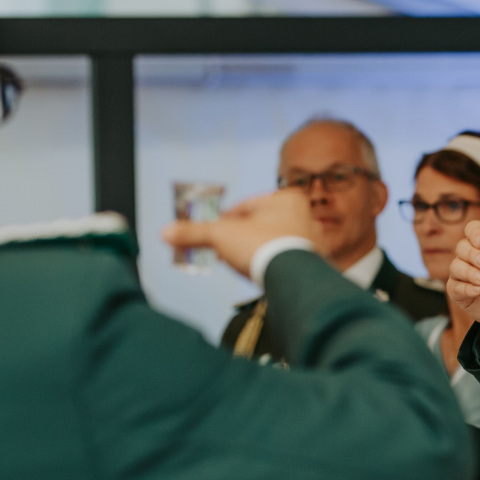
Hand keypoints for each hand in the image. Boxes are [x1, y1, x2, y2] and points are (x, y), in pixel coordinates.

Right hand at [161, 187, 313, 278]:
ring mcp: (312, 240)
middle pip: (260, 225)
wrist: (292, 279)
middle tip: (223, 251)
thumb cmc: (261, 246)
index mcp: (286, 199)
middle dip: (239, 238)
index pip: (245, 207)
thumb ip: (194, 233)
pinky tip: (258, 274)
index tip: (214, 234)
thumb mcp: (220, 235)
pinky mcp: (313, 263)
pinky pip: (285, 260)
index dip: (224, 221)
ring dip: (254, 251)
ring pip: (273, 242)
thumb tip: (166, 232)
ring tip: (238, 263)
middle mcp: (305, 216)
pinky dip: (270, 265)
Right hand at [447, 220, 479, 345]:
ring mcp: (464, 275)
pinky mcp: (460, 293)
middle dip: (472, 253)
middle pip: (462, 247)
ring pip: (456, 267)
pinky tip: (479, 290)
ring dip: (470, 272)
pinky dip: (466, 288)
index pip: (473, 230)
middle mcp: (472, 257)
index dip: (475, 232)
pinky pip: (455, 287)